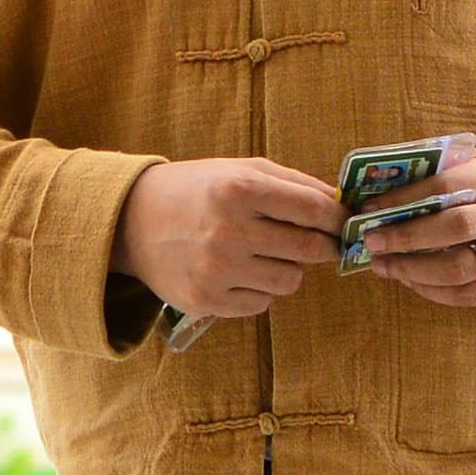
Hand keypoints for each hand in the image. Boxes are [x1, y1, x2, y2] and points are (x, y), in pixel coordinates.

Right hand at [111, 158, 348, 317]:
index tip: (343, 223)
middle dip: (323, 246)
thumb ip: (295, 184)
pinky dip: (260, 288)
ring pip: (290, 281)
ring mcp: (216, 270)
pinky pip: (262, 304)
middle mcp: (229, 230)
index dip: (338, 219)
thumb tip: (342, 206)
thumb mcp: (242, 170)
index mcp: (240, 189)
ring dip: (289, 268)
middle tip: (319, 242)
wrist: (132, 220)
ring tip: (266, 253)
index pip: (314, 210)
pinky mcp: (205, 301)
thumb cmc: (198, 189)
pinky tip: (240, 270)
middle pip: (310, 249)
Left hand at [362, 148, 475, 304]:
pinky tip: (408, 280)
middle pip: (454, 228)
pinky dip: (431, 291)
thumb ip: (434, 171)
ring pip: (458, 268)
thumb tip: (378, 191)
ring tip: (383, 265)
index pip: (446, 185)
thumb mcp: (472, 165)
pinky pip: (466, 295)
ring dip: (412, 270)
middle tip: (372, 242)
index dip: (404, 198)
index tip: (370, 209)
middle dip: (406, 237)